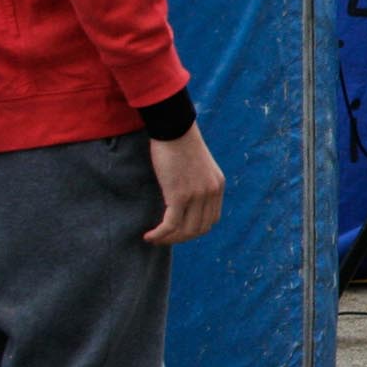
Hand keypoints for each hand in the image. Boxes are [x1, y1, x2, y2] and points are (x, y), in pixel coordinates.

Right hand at [144, 127, 224, 244]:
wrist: (173, 128)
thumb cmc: (178, 143)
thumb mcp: (196, 165)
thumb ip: (196, 181)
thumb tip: (183, 195)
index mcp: (217, 186)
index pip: (211, 219)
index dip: (194, 229)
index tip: (178, 231)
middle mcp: (211, 193)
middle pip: (200, 228)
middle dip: (181, 238)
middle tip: (164, 238)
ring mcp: (197, 195)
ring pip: (186, 230)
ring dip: (170, 239)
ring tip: (154, 238)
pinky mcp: (179, 195)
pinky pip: (171, 224)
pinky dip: (160, 234)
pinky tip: (149, 236)